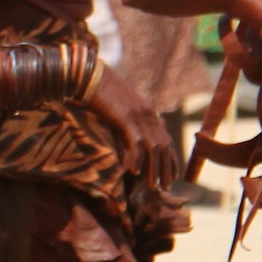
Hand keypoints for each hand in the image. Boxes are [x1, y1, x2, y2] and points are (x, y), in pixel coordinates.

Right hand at [91, 63, 175, 191]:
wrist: (88, 74)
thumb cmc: (99, 91)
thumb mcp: (118, 109)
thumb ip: (127, 126)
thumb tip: (129, 144)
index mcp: (148, 112)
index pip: (166, 140)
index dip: (171, 159)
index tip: (173, 176)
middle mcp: (147, 115)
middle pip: (162, 147)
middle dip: (165, 169)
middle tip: (166, 187)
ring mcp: (137, 116)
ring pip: (152, 148)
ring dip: (152, 169)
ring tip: (151, 187)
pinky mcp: (124, 117)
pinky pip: (134, 142)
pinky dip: (135, 158)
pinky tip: (134, 172)